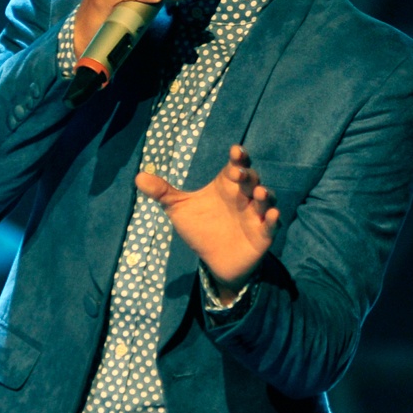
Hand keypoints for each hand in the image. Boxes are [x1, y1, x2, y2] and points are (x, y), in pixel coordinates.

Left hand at [136, 144, 275, 293]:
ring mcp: (256, 215)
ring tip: (260, 193)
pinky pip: (272, 226)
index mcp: (226, 186)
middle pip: (251, 180)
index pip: (235, 166)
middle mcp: (244, 197)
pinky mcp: (263, 235)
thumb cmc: (201, 229)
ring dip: (266, 195)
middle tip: (238, 173)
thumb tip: (138, 177)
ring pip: (266, 200)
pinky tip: (272, 215)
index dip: (238, 157)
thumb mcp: (179, 209)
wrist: (214, 261)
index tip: (235, 151)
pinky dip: (274, 220)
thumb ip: (162, 193)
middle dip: (247, 175)